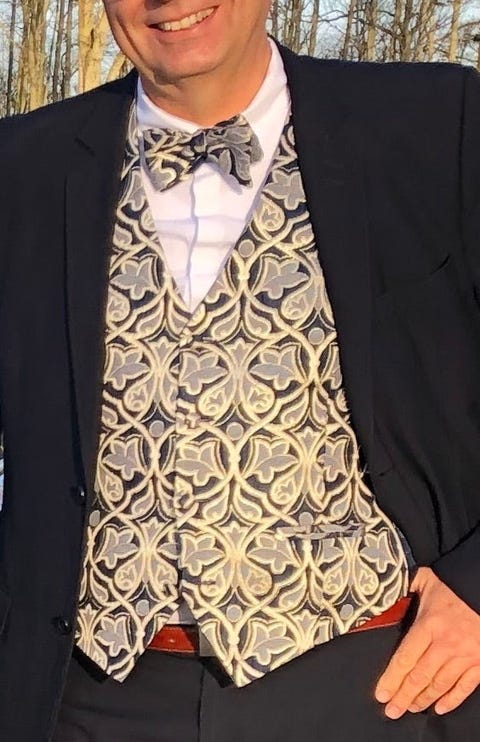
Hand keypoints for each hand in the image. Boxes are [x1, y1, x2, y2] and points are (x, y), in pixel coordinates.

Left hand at [375, 566, 479, 717]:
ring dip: (423, 700)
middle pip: (420, 677)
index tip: (381, 694)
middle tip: (391, 710)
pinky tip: (439, 708)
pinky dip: (452, 700)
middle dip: (403, 696)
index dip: (391, 679)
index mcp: (429, 625)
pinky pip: (465, 687)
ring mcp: (465, 655)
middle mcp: (446, 644)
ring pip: (440, 685)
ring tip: (410, 709)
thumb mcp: (427, 580)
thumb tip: (388, 590)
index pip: (405, 658)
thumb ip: (407, 586)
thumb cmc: (455, 584)